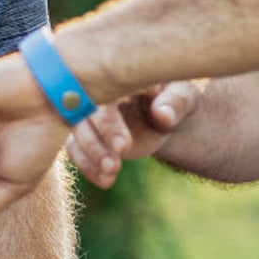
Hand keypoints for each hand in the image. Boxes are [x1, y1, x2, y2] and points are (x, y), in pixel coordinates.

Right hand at [65, 81, 203, 188]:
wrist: (167, 113)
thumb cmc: (174, 96)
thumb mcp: (183, 96)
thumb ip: (175, 103)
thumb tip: (163, 115)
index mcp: (116, 77)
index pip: (103, 98)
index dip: (109, 124)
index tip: (124, 147)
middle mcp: (95, 94)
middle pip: (81, 118)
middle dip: (95, 145)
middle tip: (114, 166)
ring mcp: (88, 115)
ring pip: (75, 136)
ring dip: (89, 159)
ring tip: (111, 175)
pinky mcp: (86, 135)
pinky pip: (77, 152)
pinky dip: (88, 168)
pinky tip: (106, 181)